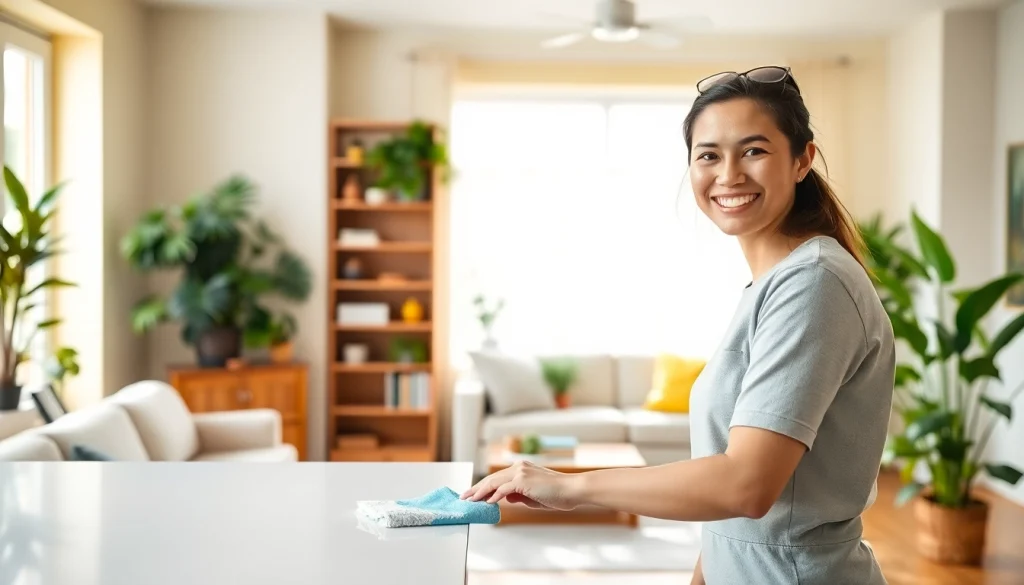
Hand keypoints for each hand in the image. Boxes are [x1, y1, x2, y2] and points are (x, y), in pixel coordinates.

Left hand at [460, 460, 581, 510]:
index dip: (484, 486)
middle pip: (492, 478)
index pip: (497, 478)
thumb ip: (518, 496)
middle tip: (465, 497)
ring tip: (470, 500)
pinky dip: (493, 496)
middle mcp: (519, 467)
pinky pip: (503, 489)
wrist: (573, 490)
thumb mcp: (533, 496)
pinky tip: (486, 502)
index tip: (473, 494)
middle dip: (476, 488)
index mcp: (522, 469)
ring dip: (480, 492)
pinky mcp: (523, 480)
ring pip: (494, 482)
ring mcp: (521, 472)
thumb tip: (504, 498)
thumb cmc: (558, 494)